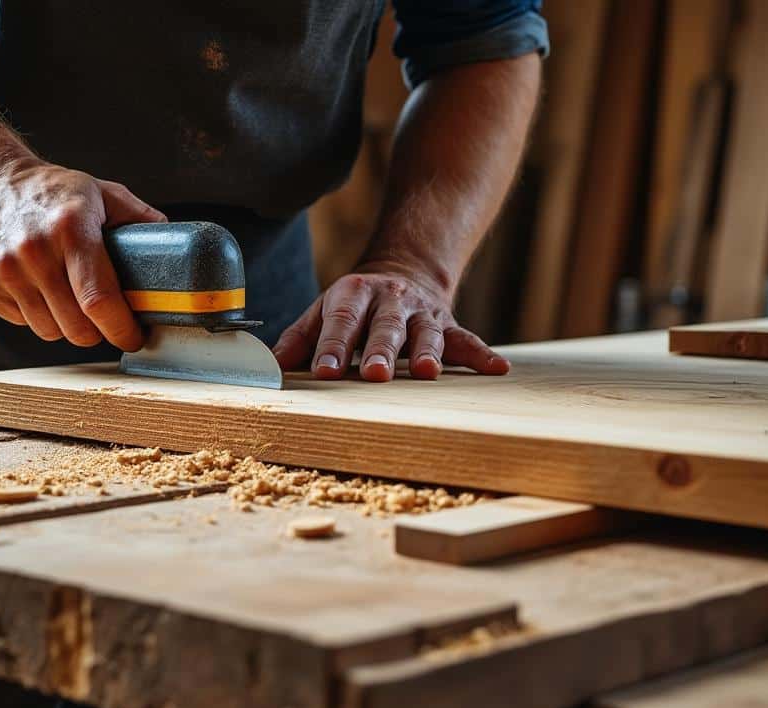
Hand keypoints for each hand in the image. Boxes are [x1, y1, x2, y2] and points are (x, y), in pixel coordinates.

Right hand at [0, 158, 165, 350]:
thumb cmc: (48, 189)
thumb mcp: (98, 191)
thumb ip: (137, 217)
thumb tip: (172, 241)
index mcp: (71, 228)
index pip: (100, 300)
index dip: (122, 329)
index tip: (134, 337)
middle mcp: (36, 250)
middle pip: (76, 326)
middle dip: (99, 333)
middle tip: (106, 321)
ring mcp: (6, 270)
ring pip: (49, 331)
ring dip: (67, 327)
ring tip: (72, 303)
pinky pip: (22, 322)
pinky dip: (37, 317)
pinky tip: (42, 293)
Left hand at [272, 263, 509, 381]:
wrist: (403, 272)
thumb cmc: (355, 306)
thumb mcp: (322, 312)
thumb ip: (299, 339)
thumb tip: (271, 367)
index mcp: (353, 295)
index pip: (341, 323)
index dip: (332, 348)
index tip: (324, 373)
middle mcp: (390, 301)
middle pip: (385, 327)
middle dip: (380, 351)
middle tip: (374, 374)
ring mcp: (422, 313)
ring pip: (425, 333)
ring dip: (427, 351)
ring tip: (427, 372)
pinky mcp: (448, 325)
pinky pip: (467, 340)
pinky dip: (482, 354)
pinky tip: (497, 368)